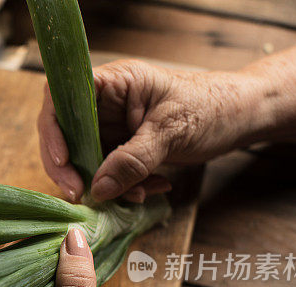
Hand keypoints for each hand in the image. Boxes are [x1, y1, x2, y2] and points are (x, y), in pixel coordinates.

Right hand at [38, 60, 265, 201]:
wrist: (242, 118)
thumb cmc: (212, 108)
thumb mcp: (171, 132)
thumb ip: (132, 160)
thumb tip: (97, 190)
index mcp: (113, 83)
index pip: (61, 98)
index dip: (53, 131)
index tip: (63, 163)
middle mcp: (104, 104)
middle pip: (65, 135)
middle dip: (73, 169)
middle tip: (82, 196)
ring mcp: (111, 127)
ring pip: (85, 161)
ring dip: (105, 184)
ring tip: (138, 194)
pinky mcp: (122, 149)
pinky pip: (108, 173)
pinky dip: (125, 187)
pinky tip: (152, 188)